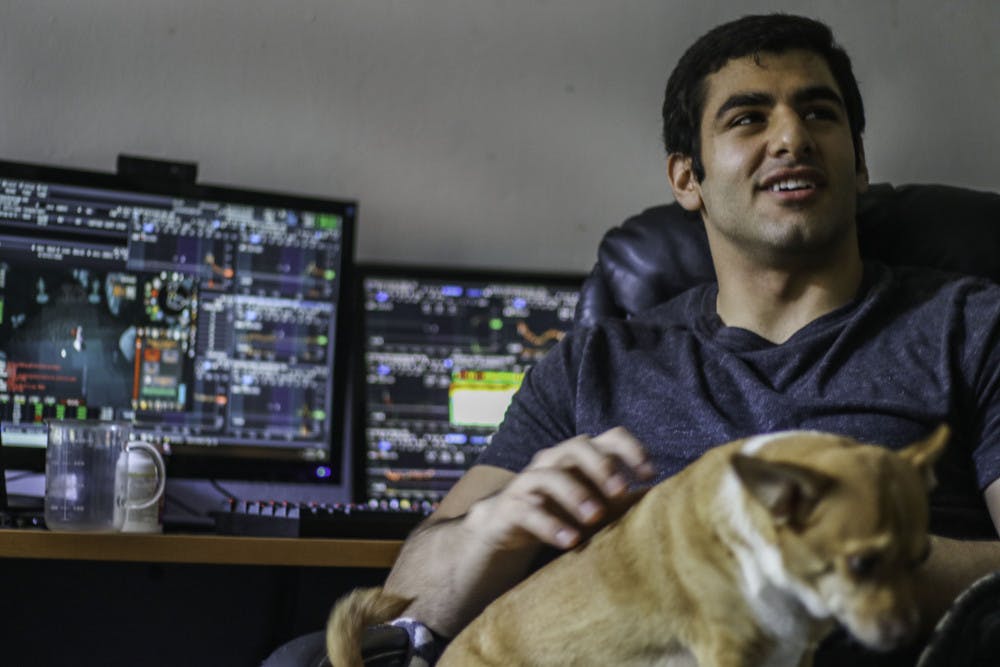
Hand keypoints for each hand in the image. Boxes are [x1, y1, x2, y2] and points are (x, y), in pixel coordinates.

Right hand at [463, 427, 654, 552]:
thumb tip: (669, 502)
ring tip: (595, 517)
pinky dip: (551, 524)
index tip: (650, 474)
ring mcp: (530, 481)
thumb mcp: (595, 502)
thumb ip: (622, 497)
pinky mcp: (512, 506)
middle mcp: (555, 460)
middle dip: (601, 466)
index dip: (632, 450)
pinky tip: (570, 541)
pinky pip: (529, 510)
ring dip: (575, 494)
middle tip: (620, 491)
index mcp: (580, 455)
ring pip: (550, 475)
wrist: (507, 526)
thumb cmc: (562, 511)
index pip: (610, 438)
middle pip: (578, 446)